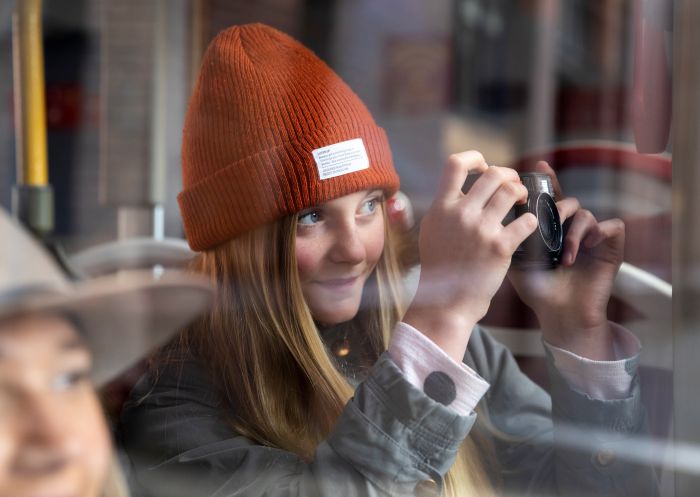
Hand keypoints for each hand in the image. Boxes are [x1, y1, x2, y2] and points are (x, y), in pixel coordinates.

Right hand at [403, 151, 536, 361]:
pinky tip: (529, 226)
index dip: (475, 158)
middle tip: (513, 185)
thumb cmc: (441, 268)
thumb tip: (458, 188)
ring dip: (522, 193)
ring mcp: (480, 230)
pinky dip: (532, 220)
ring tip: (523, 201)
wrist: (447, 304)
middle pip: (493, 175)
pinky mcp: (499, 248)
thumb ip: (443, 208)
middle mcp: (460, 215)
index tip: (484, 167)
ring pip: (511, 192)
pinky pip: (526, 222)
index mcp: (441, 208)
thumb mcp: (431, 231)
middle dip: (508, 175)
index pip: (455, 164)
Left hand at [508, 162, 624, 359]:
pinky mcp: (611, 248)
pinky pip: (612, 225)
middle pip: (567, 201)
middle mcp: (571, 229)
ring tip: (563, 255)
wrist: (560, 315)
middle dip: (556, 208)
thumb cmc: (537, 290)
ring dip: (572, 231)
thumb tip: (487, 216)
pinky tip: (582, 250)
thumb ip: (506, 238)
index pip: (548, 198)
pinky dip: (598, 232)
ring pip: (585, 213)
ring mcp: (591, 237)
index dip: (545, 181)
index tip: (538, 167)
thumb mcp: (514, 261)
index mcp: (549, 228)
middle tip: (548, 224)